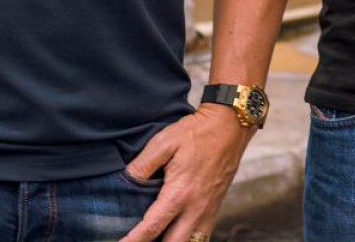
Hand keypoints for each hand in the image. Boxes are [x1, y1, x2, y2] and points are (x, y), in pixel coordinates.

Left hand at [116, 106, 253, 241]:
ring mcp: (209, 209)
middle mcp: (196, 207)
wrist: (231, 124)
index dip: (133, 241)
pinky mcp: (216, 206)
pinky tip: (177, 235)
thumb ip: (141, 166)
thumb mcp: (163, 142)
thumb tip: (123, 182)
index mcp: (179, 193)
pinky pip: (203, 235)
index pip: (151, 228)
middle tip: (138, 241)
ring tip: (157, 239)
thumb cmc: (197, 132)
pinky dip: (189, 239)